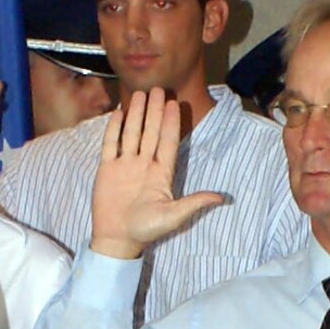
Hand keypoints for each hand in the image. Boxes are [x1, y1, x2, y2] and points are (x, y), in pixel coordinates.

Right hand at [89, 88, 222, 257]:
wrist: (117, 239)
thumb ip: (194, 203)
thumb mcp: (174, 216)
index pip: (168, 142)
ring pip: (132, 133)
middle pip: (151, 132)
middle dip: (155, 111)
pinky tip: (118, 112)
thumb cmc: (146, 229)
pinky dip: (114, 129)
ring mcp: (125, 165)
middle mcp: (144, 165)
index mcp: (161, 173)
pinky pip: (111, 144)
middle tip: (158, 89)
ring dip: (136, 114)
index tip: (174, 103)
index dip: (172, 123)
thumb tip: (221, 198)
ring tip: (140, 94)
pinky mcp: (108, 169)